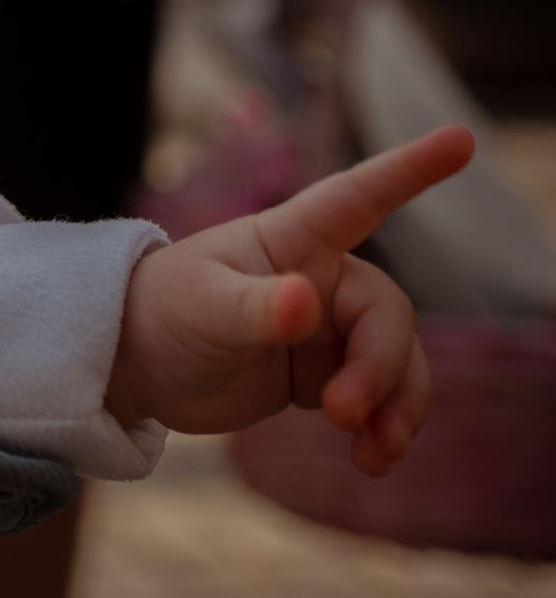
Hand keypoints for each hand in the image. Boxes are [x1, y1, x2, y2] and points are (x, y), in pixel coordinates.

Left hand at [105, 123, 474, 475]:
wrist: (136, 364)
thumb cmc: (160, 313)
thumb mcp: (201, 310)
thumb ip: (255, 308)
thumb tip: (307, 302)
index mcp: (290, 240)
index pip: (358, 198)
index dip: (409, 169)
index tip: (461, 137)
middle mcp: (320, 277)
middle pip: (389, 315)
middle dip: (380, 367)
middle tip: (342, 414)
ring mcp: (327, 327)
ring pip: (397, 361)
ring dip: (396, 406)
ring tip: (372, 452)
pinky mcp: (326, 372)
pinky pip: (380, 398)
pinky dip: (385, 427)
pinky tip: (370, 460)